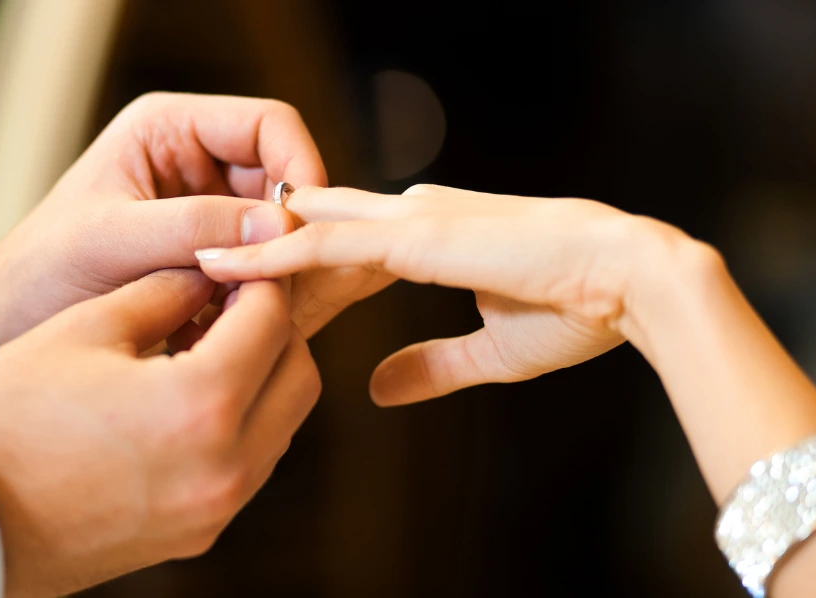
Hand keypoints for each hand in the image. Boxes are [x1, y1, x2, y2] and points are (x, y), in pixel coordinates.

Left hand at [0, 92, 326, 344]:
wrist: (11, 325)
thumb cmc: (42, 271)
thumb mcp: (112, 241)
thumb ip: (192, 227)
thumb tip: (279, 224)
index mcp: (169, 129)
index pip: (267, 125)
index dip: (300, 165)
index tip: (306, 223)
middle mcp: (195, 162)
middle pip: (282, 180)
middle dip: (290, 229)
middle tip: (292, 280)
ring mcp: (205, 210)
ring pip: (277, 229)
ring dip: (276, 268)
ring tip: (259, 313)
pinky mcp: (210, 257)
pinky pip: (260, 267)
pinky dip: (258, 296)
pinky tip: (238, 328)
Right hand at [0, 269, 320, 596]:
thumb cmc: (4, 415)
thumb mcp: (87, 328)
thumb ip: (165, 292)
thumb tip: (211, 274)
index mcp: (200, 403)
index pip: (271, 319)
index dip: (261, 278)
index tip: (241, 259)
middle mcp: (225, 466)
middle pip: (298, 374)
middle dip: (274, 327)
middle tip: (231, 299)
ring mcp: (215, 509)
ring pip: (282, 423)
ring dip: (263, 375)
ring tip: (210, 343)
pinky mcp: (197, 534)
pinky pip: (250, 463)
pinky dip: (242, 421)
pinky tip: (193, 394)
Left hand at [198, 184, 703, 404]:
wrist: (630, 282)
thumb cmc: (576, 309)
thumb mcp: (487, 352)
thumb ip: (428, 365)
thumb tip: (378, 388)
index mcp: (426, 240)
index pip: (340, 252)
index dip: (292, 273)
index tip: (245, 301)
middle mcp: (411, 219)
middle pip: (313, 233)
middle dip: (261, 255)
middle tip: (198, 278)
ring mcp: (412, 221)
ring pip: (307, 230)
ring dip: (251, 248)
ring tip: (186, 262)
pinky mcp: (419, 234)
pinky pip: (330, 242)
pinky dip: (278, 254)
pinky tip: (230, 265)